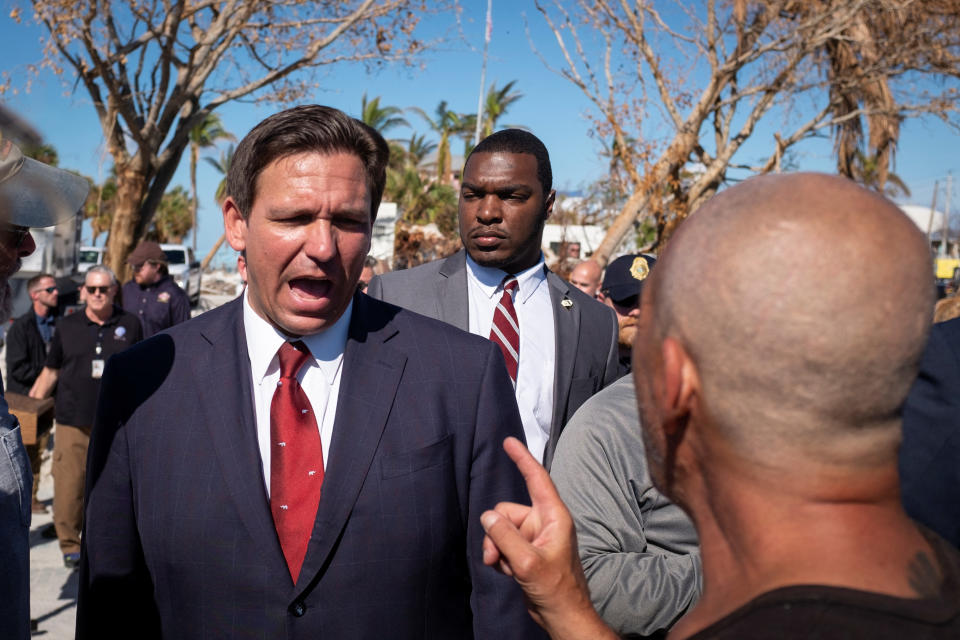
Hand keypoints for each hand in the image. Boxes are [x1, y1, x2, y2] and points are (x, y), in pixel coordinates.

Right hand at [481, 437, 615, 639]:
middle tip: (498, 556)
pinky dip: (500, 557)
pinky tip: (508, 572)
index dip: (522, 459)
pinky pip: (502, 543)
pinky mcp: (525, 551)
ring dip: (497, 549)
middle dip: (497, 533)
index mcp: (554, 516)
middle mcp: (544, 522)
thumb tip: (487, 516)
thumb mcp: (526, 562)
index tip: (509, 441)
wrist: (562, 616)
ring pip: (501, 529)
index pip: (536, 479)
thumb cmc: (556, 589)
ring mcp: (534, 537)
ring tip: (507, 568)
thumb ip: (505, 536)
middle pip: (506, 511)